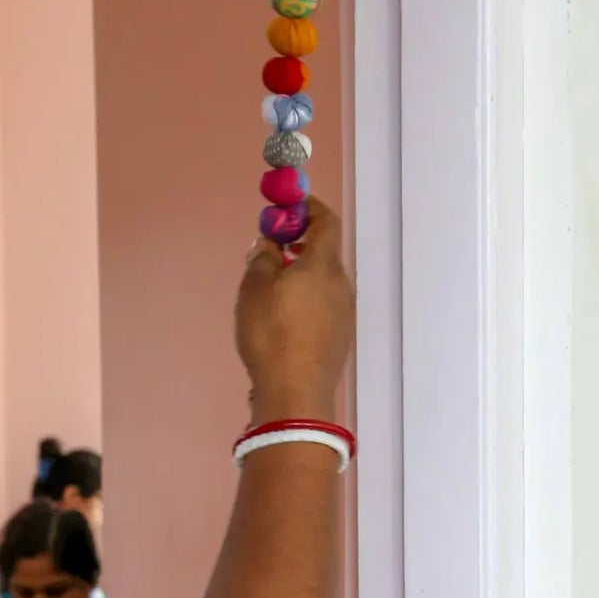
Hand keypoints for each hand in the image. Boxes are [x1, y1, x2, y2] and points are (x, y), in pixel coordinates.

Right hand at [237, 198, 353, 424]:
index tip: (289, 205)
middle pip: (324, 253)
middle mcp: (341, 285)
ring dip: (300, 274)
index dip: (310, 207)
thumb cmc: (272, 332)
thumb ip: (262, 258)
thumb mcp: (255, 288)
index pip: (327, 222)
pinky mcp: (338, 338)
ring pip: (322, 281)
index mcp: (324, 265)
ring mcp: (344, 313)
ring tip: (270, 287)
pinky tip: (281, 317)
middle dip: (299, 243)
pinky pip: (321, 305)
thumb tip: (270, 243)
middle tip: (271, 248)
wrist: (295, 392)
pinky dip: (304, 297)